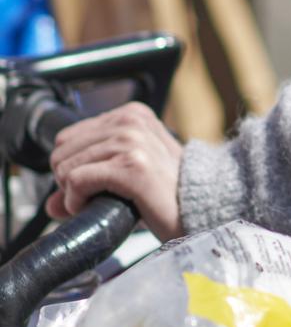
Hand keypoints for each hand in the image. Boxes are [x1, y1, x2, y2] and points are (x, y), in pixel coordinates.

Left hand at [48, 104, 183, 241]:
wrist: (204, 212)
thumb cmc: (171, 196)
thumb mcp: (128, 177)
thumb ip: (88, 180)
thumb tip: (51, 204)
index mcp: (132, 114)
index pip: (69, 136)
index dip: (72, 165)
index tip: (91, 184)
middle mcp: (131, 122)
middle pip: (63, 150)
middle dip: (68, 179)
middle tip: (92, 196)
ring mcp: (133, 142)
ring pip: (66, 166)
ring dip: (72, 193)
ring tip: (96, 203)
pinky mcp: (132, 167)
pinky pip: (78, 181)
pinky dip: (76, 201)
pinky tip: (93, 207)